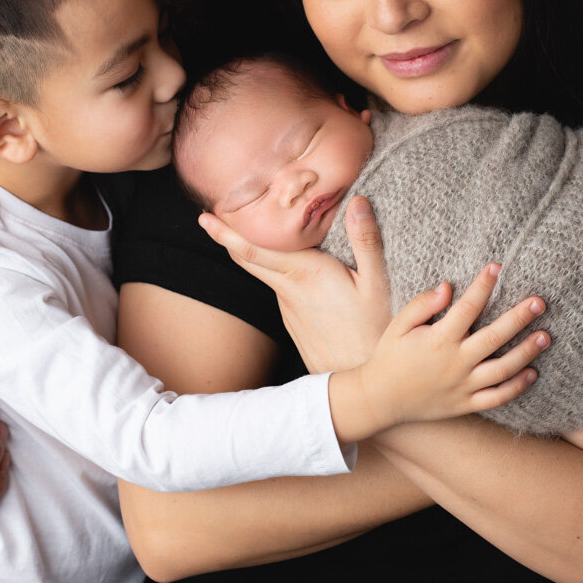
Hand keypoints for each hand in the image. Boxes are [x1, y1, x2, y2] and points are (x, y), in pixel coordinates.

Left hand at [200, 196, 392, 372]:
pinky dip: (273, 271)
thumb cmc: (373, 331)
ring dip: (253, 253)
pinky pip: (278, 290)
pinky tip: (286, 264)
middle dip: (224, 238)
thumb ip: (365, 241)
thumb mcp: (377, 284)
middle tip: (207, 218)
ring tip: (251, 231)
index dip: (226, 233)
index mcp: (304, 274)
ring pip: (264, 275)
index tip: (205, 217)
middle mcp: (288, 291)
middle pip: (247, 260)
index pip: (253, 250)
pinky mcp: (294, 322)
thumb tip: (357, 202)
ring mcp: (288, 309)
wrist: (361, 380)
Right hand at [330, 265, 548, 440]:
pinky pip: (497, 397)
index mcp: (439, 339)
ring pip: (503, 370)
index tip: (497, 266)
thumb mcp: (399, 325)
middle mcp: (455, 363)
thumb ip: (422, 304)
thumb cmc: (390, 356)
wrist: (381, 398)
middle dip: (519, 318)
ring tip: (546, 336)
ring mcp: (463, 386)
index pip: (468, 307)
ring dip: (527, 352)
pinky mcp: (466, 403)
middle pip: (495, 338)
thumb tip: (448, 287)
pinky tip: (532, 372)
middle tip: (539, 302)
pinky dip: (517, 387)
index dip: (483, 285)